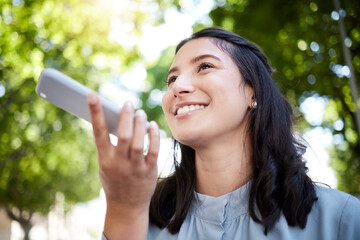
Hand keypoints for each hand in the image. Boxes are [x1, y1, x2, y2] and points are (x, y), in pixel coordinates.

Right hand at [87, 92, 159, 238]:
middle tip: (128, 103)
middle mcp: (119, 163)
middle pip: (123, 135)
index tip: (92, 95)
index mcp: (104, 159)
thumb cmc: (114, 180)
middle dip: (125, 117)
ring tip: (140, 113)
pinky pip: (153, 150)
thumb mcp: (105, 164)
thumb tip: (115, 119)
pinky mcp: (149, 171)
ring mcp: (135, 168)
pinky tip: (153, 126)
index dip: (95, 112)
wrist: (126, 206)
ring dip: (140, 124)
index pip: (98, 132)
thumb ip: (110, 145)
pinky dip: (154, 136)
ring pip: (139, 142)